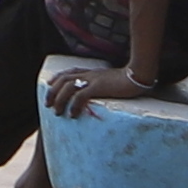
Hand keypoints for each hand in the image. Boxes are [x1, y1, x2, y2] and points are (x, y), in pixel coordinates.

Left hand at [37, 63, 152, 119]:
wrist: (139, 75)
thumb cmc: (129, 79)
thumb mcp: (111, 80)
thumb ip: (103, 84)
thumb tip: (101, 92)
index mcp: (92, 72)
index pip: (69, 72)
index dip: (57, 79)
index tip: (49, 86)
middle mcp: (90, 74)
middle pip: (64, 79)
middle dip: (53, 91)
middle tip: (47, 104)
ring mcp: (94, 79)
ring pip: (68, 87)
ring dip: (60, 100)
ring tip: (57, 112)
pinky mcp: (99, 87)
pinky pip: (81, 96)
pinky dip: (74, 105)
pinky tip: (72, 115)